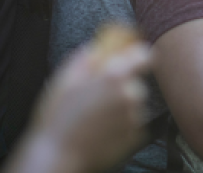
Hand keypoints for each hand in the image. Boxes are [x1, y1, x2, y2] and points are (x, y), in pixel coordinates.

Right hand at [6, 42, 151, 172]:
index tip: (128, 58)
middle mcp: (130, 95)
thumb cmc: (58, 117)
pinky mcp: (134, 137)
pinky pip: (131, 123)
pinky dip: (120, 123)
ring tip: (94, 115)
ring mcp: (134, 118)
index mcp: (114, 76)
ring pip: (133, 104)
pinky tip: (100, 128)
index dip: (136, 55)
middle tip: (97, 95)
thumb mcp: (65, 79)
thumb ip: (86, 57)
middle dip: (121, 86)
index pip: (144, 55)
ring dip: (120, 105)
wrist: (58, 155)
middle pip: (135, 82)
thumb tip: (97, 47)